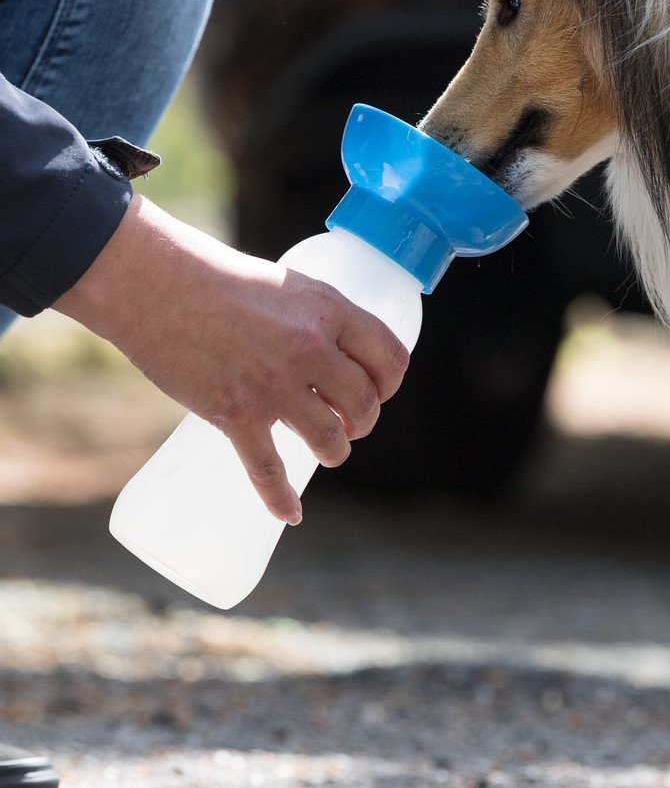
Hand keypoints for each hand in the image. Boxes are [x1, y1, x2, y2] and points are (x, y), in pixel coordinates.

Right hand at [54, 194, 408, 522]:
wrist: (155, 284)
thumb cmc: (219, 278)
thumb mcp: (286, 285)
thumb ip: (313, 319)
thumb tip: (331, 354)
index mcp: (330, 310)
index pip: (390, 359)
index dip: (388, 384)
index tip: (377, 392)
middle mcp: (311, 348)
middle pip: (365, 404)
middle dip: (363, 421)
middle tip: (349, 424)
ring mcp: (274, 384)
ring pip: (329, 439)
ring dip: (335, 451)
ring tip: (328, 450)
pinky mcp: (236, 413)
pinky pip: (268, 469)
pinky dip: (282, 498)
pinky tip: (292, 513)